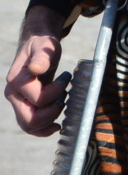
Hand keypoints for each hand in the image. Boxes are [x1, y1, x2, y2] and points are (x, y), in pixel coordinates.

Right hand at [5, 6, 67, 136]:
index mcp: (17, 80)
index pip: (39, 99)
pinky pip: (30, 126)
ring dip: (50, 118)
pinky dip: (43, 129)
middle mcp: (14, 94)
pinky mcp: (24, 106)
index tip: (66, 77)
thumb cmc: (42, 44)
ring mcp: (17, 102)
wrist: (35, 45)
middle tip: (64, 97)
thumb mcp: (45, 46)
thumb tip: (37, 68)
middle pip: (30, 119)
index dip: (57, 92)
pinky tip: (56, 125)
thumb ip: (42, 57)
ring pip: (30, 126)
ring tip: (61, 101)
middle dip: (52, 112)